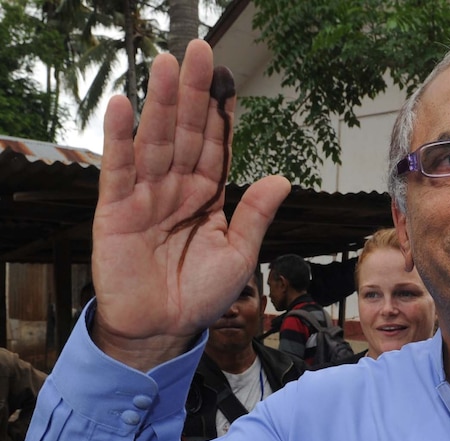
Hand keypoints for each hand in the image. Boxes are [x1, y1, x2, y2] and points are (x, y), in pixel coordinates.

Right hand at [91, 40, 290, 370]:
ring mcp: (146, 195)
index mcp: (208, 195)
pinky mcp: (117, 210)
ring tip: (165, 65)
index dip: (220, 112)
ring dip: (159, 103)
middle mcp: (178, 187)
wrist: (162, 329)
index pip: (216, 145)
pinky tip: (123, 107)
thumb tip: (282, 178)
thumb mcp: (239, 253)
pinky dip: (119, 139)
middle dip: (191, 94)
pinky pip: (119, 169)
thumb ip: (256, 215)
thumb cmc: (201, 294)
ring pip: (155, 141)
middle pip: (185, 132)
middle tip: (198, 52)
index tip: (227, 78)